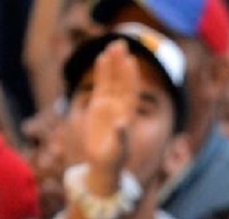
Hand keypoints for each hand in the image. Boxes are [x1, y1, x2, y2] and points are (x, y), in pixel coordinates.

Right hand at [83, 40, 138, 182]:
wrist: (103, 165)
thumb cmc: (113, 160)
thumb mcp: (117, 150)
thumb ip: (120, 136)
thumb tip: (123, 123)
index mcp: (127, 116)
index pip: (130, 93)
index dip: (130, 78)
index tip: (130, 62)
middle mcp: (120, 108)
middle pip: (121, 82)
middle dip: (121, 64)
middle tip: (121, 43)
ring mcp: (110, 105)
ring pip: (111, 81)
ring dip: (112, 64)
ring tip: (112, 45)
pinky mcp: (98, 106)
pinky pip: (101, 85)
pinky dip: (101, 73)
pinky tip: (101, 58)